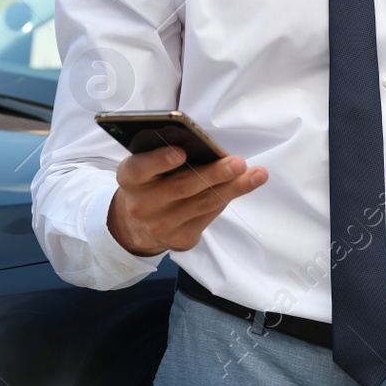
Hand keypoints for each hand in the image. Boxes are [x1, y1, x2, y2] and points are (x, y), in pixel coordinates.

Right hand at [107, 147, 267, 255]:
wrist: (137, 224)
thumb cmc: (149, 182)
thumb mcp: (144, 165)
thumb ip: (164, 154)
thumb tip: (204, 145)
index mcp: (130, 178)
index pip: (141, 168)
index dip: (160, 160)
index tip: (181, 152)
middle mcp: (142, 204)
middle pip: (182, 187)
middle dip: (213, 174)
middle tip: (237, 163)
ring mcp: (161, 225)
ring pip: (202, 204)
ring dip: (233, 188)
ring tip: (256, 174)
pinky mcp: (180, 240)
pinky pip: (208, 217)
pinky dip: (227, 199)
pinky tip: (244, 186)